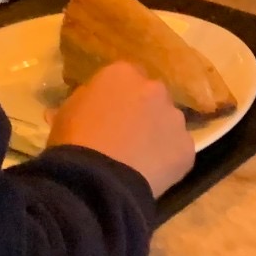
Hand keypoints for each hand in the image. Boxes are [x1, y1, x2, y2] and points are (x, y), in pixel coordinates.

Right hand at [47, 61, 195, 196]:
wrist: (98, 180)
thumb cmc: (74, 141)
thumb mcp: (67, 110)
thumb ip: (89, 99)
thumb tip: (95, 103)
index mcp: (122, 74)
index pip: (127, 75)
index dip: (119, 94)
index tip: (111, 110)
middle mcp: (154, 89)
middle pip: (152, 95)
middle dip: (143, 110)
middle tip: (127, 133)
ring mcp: (175, 117)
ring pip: (168, 121)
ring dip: (157, 133)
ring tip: (139, 157)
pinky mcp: (187, 146)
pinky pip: (177, 149)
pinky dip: (167, 158)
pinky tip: (151, 173)